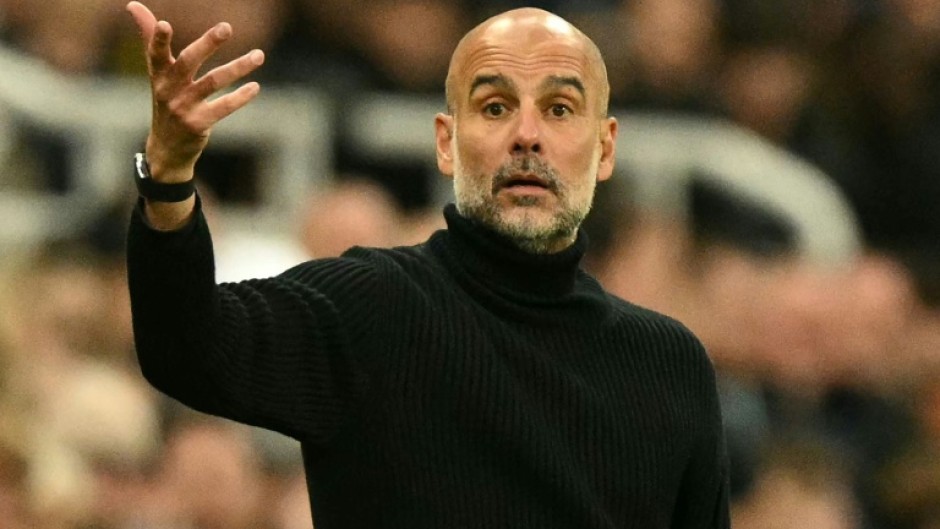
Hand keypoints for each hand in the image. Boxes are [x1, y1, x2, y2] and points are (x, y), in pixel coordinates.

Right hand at [126, 1, 264, 182]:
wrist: (167, 148)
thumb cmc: (166, 100)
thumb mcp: (157, 73)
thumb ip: (150, 39)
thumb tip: (132, 4)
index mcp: (159, 74)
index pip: (156, 53)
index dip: (158, 39)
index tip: (165, 24)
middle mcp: (169, 89)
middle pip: (189, 62)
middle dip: (207, 44)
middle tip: (226, 27)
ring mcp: (184, 107)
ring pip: (214, 82)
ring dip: (238, 67)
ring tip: (259, 55)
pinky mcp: (199, 124)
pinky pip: (223, 107)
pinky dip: (240, 97)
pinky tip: (255, 86)